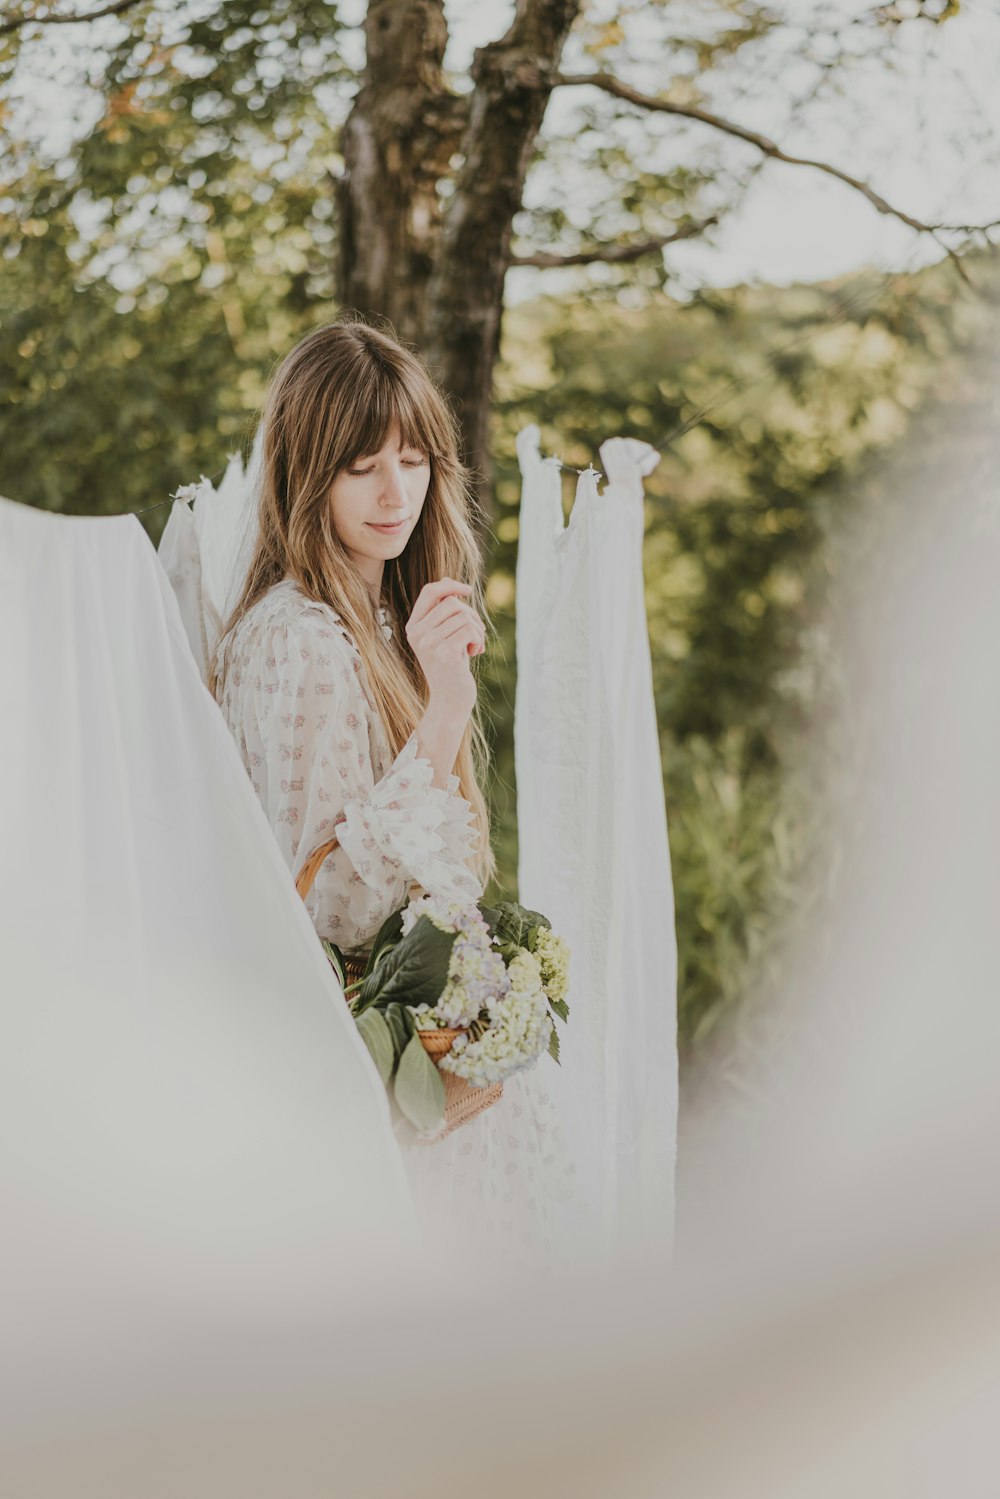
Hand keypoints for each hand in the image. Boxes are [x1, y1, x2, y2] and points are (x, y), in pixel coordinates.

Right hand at [405, 578, 484, 721]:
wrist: (450, 700)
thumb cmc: (451, 666)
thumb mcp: (446, 634)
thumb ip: (444, 611)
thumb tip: (447, 580)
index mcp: (413, 626)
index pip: (430, 591)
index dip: (450, 586)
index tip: (467, 590)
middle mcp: (416, 633)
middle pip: (452, 603)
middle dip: (471, 615)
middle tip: (476, 634)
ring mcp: (428, 643)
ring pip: (464, 616)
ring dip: (477, 630)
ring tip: (475, 645)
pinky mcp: (444, 653)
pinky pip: (470, 630)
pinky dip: (479, 639)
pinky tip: (476, 653)